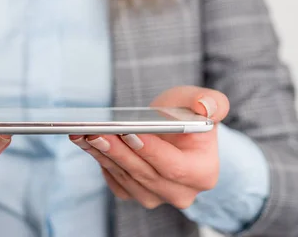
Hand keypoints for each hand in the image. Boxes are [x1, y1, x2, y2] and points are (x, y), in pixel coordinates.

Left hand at [70, 86, 228, 209]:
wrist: (171, 130)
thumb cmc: (187, 115)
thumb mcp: (201, 101)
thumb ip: (212, 101)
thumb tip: (205, 107)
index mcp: (203, 174)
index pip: (173, 167)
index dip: (150, 151)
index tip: (128, 133)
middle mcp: (180, 193)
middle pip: (144, 174)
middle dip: (119, 152)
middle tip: (97, 132)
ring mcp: (155, 197)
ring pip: (125, 178)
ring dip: (103, 155)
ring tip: (86, 133)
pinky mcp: (134, 194)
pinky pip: (114, 181)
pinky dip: (99, 160)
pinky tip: (85, 141)